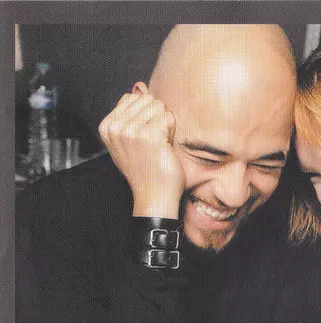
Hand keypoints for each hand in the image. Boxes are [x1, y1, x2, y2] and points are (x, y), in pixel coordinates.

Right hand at [98, 82, 184, 218]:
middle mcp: (115, 127)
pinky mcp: (149, 135)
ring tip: (159, 145)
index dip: (145, 115)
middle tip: (154, 143)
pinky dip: (171, 131)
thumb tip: (139, 86)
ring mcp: (131, 131)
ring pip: (159, 106)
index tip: (144, 137)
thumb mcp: (130, 140)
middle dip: (156, 118)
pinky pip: (168, 117)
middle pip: (147, 99)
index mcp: (107, 126)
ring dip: (165, 125)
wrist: (154, 196)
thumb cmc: (146, 169)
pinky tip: (165, 146)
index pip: (132, 98)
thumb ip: (131, 112)